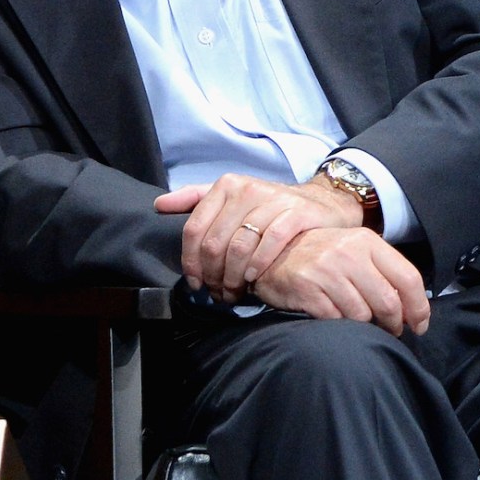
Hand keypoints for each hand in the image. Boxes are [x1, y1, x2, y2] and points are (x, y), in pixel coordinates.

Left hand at [155, 172, 370, 297]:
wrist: (321, 204)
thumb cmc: (269, 207)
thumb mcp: (231, 197)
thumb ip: (195, 199)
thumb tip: (158, 206)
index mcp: (226, 186)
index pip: (194, 229)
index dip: (190, 262)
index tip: (195, 283)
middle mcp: (247, 190)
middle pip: (215, 243)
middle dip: (213, 276)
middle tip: (217, 293)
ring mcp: (273, 201)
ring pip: (239, 247)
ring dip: (233, 278)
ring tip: (234, 292)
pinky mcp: (297, 213)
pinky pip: (270, 244)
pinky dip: (258, 266)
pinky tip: (253, 279)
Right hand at [247, 226, 431, 335]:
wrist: (269, 252)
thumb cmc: (320, 256)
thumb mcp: (353, 250)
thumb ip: (382, 271)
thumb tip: (412, 307)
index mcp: (367, 242)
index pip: (408, 278)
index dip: (418, 308)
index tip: (419, 325)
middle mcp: (348, 254)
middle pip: (388, 302)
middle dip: (394, 323)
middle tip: (391, 330)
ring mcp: (326, 271)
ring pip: (362, 314)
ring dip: (363, 324)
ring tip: (356, 319)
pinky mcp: (307, 290)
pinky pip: (336, 320)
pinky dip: (338, 324)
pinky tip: (332, 316)